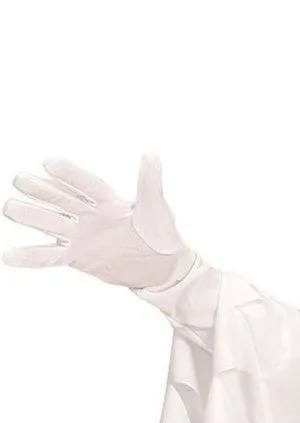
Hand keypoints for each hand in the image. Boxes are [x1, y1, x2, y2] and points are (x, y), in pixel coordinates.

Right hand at [3, 154, 195, 290]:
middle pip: (62, 200)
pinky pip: (50, 256)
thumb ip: (150, 184)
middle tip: (18, 178)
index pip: (86, 185)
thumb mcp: (158, 210)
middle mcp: (90, 214)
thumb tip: (151, 155)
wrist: (160, 267)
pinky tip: (7, 255)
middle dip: (41, 191)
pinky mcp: (77, 255)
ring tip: (8, 208)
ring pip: (51, 223)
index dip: (69, 174)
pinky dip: (29, 256)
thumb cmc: (161, 234)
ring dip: (30, 217)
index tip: (48, 161)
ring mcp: (81, 234)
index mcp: (109, 200)